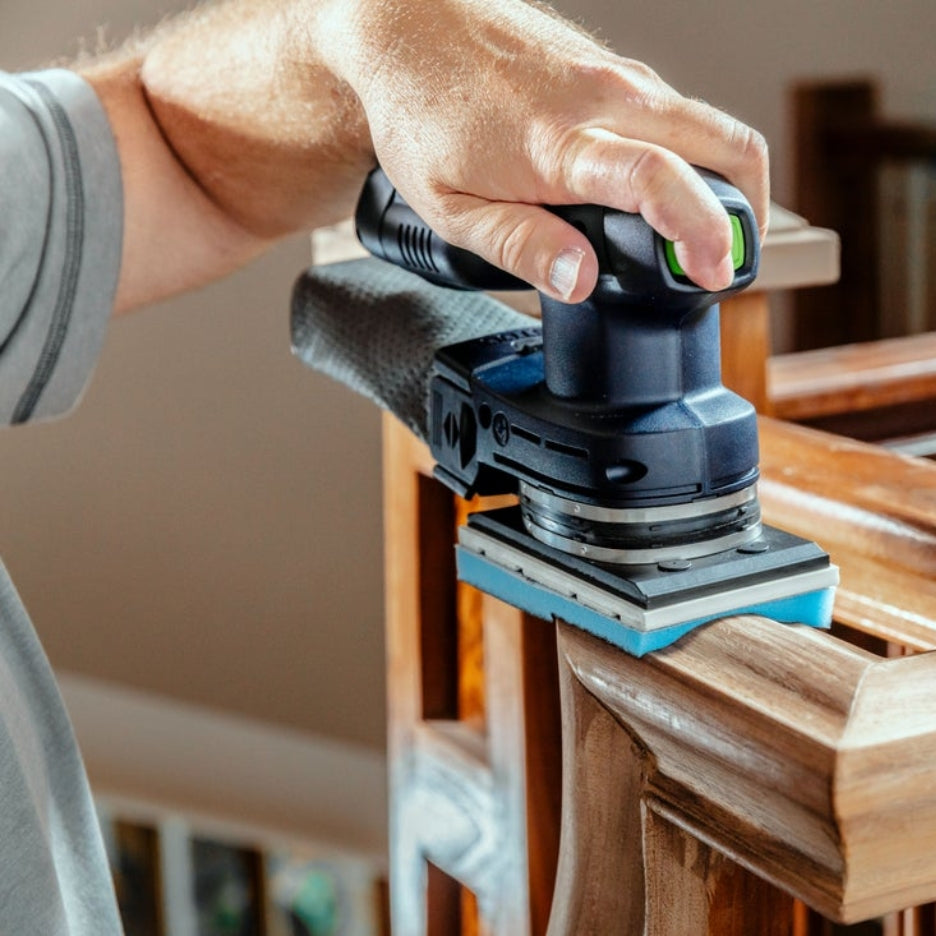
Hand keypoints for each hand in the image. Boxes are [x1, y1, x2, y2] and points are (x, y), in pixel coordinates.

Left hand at [311, 0, 768, 301]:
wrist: (412, 28)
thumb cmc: (424, 116)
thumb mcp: (453, 207)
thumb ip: (520, 246)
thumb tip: (579, 281)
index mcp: (561, 142)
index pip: (659, 180)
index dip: (703, 231)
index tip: (715, 273)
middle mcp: (605, 99)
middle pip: (724, 144)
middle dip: (746, 212)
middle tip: (721, 263)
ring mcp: (617, 78)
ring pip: (710, 125)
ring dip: (723, 182)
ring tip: (695, 235)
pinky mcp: (616, 70)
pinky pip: (678, 114)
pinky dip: (693, 157)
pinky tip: (660, 190)